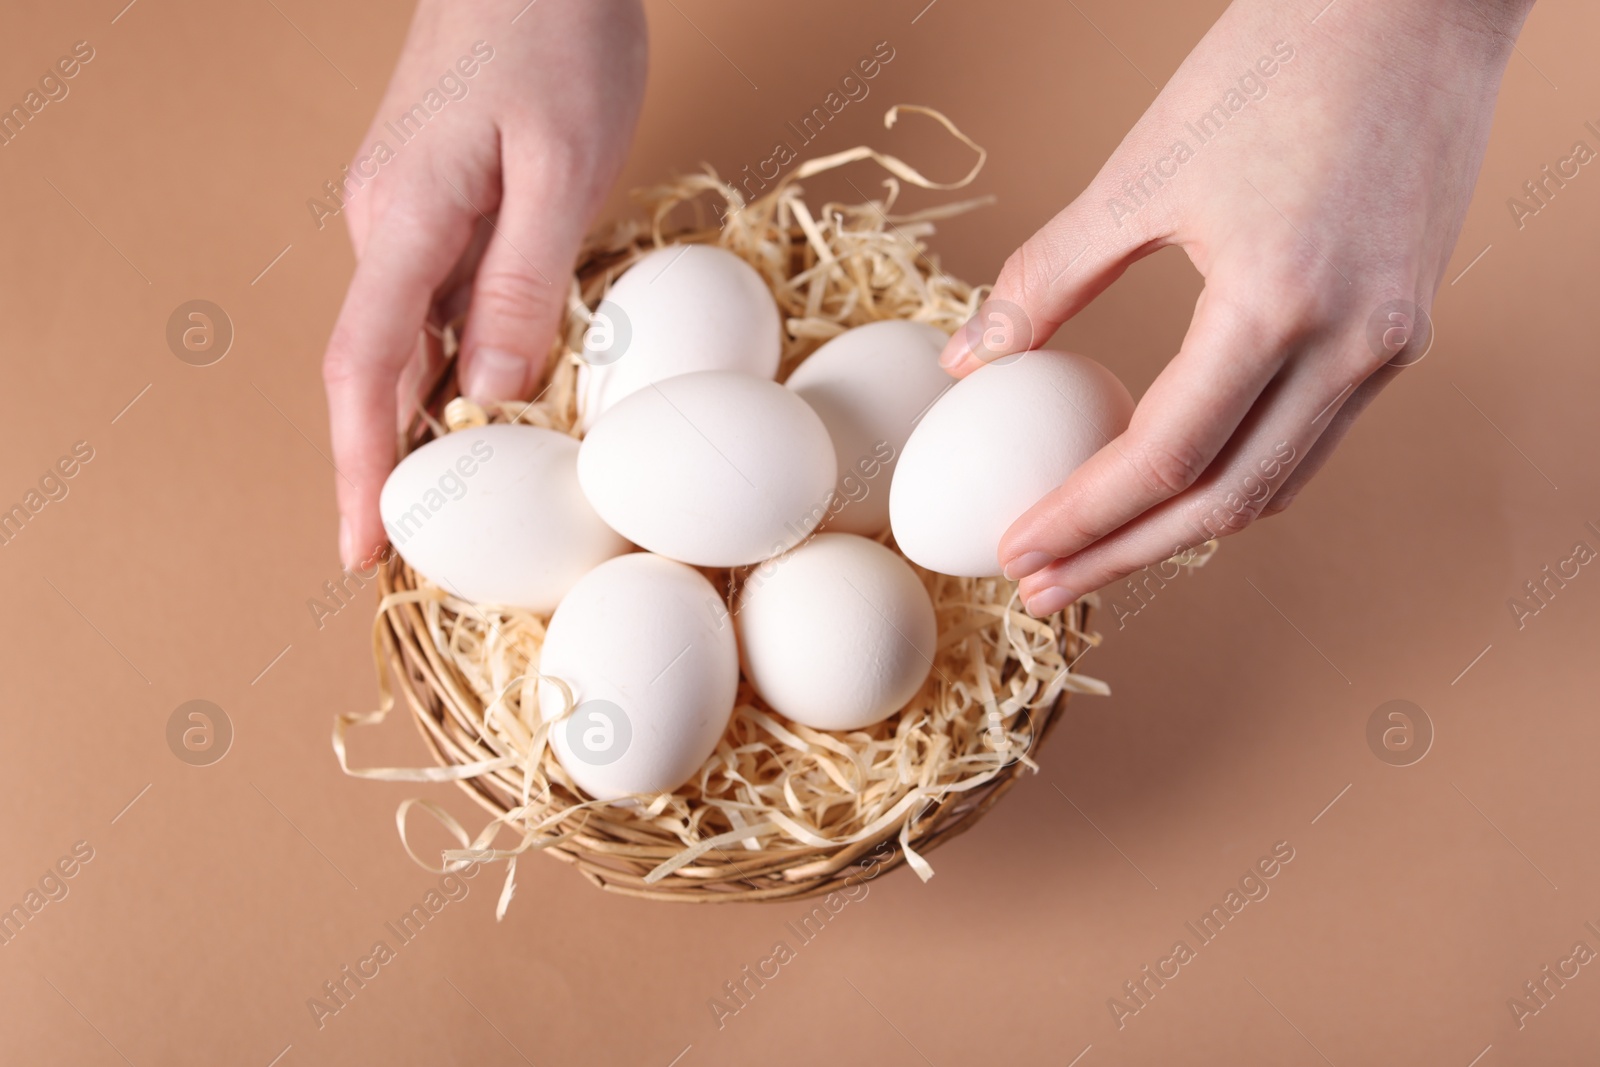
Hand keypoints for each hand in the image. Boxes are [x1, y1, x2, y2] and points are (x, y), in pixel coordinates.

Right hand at [322, 0, 646, 568]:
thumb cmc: (557, 37)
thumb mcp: (562, 166)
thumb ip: (523, 284)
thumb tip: (491, 394)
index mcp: (405, 218)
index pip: (365, 369)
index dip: (362, 466)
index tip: (361, 549)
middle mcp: (388, 226)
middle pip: (374, 370)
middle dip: (386, 467)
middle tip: (411, 558)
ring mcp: (409, 215)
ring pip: (408, 343)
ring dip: (422, 425)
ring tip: (452, 511)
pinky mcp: (440, 205)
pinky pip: (438, 309)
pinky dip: (455, 370)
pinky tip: (488, 410)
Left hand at [937, 0, 1532, 615]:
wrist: (1413, 1)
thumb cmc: (1274, 64)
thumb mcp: (1141, 174)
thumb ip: (1046, 278)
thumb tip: (966, 361)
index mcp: (1277, 305)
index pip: (1163, 459)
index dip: (1082, 518)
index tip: (1018, 550)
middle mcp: (1351, 345)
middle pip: (1224, 502)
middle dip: (1125, 556)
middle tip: (1045, 588)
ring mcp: (1389, 344)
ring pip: (1278, 483)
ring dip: (1183, 530)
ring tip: (1101, 551)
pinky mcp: (1402, 329)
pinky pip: (1313, 439)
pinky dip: (1241, 475)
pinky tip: (1178, 480)